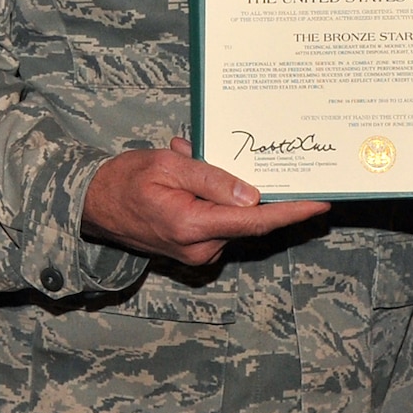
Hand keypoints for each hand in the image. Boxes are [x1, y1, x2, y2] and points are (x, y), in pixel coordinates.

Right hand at [80, 137, 328, 265]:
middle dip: (254, 188)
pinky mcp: (194, 251)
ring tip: (190, 163)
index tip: (321, 202)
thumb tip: (253, 195)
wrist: (91, 205)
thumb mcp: (168, 167)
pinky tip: (189, 179)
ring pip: (233, 218)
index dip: (292, 211)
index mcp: (192, 225)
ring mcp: (197, 254)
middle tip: (249, 158)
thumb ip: (212, 179)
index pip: (255, 220)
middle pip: (248, 218)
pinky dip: (215, 200)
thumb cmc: (125, 180)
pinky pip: (219, 222)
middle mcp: (199, 248)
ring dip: (227, 191)